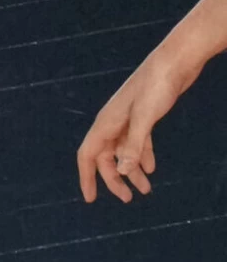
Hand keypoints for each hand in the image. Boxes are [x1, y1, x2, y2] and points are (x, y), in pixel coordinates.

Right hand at [76, 47, 199, 202]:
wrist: (174, 62)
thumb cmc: (157, 86)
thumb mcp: (145, 118)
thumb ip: (134, 145)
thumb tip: (121, 171)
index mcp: (107, 123)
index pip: (88, 156)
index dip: (87, 178)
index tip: (91, 199)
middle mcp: (113, 123)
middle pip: (107, 158)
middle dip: (115, 180)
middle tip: (129, 198)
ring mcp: (127, 119)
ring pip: (123, 152)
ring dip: (131, 171)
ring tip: (146, 189)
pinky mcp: (143, 116)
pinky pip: (137, 142)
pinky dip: (142, 156)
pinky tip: (151, 168)